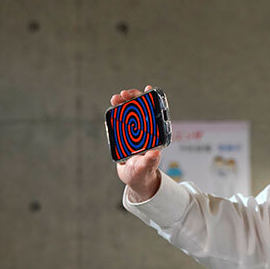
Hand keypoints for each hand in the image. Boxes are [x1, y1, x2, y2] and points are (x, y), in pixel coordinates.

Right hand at [110, 85, 162, 201]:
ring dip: (124, 102)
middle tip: (124, 95)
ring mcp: (135, 130)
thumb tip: (156, 153)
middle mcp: (146, 130)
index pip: (155, 114)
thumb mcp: (144, 169)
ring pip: (131, 111)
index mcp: (155, 136)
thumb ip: (149, 162)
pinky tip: (113, 105)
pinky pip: (122, 118)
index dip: (152, 100)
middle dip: (134, 98)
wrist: (133, 178)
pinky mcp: (125, 132)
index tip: (148, 91)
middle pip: (142, 108)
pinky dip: (117, 109)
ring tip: (115, 98)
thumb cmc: (142, 173)